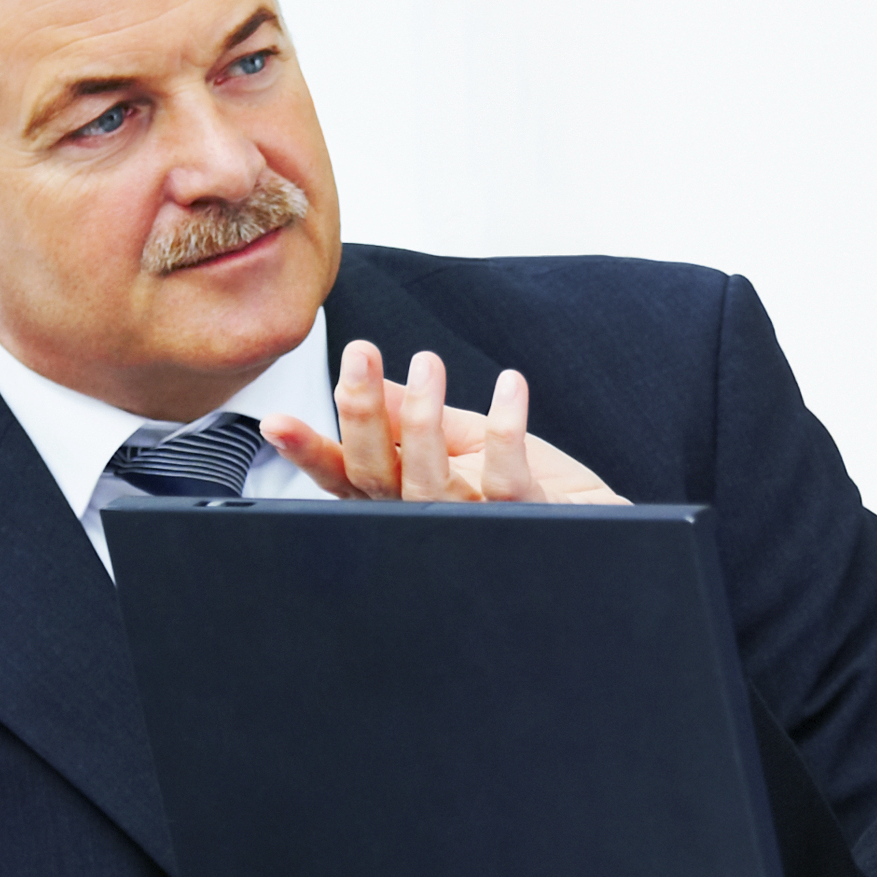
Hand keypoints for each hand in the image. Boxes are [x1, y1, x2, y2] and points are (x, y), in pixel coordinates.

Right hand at [265, 340, 628, 504]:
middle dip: (360, 412)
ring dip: (421, 415)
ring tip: (427, 363)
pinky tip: (510, 386)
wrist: (599, 523)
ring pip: (427, 480)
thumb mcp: (466, 439)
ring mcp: (472, 524)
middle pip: (374, 475)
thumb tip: (372, 380)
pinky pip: (504, 477)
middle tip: (359, 352)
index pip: (345, 476)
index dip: (309, 451)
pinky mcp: (521, 520)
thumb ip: (416, 417)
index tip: (277, 420)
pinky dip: (506, 427)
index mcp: (404, 495)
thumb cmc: (537, 486)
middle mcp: (428, 516)